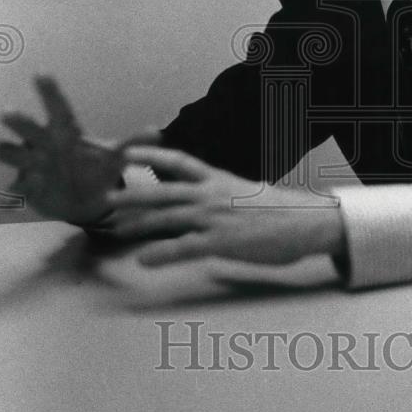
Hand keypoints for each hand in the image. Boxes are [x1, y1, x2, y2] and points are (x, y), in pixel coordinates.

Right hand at [0, 75, 158, 226]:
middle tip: (8, 112)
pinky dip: (13, 194)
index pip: (60, 111)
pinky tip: (5, 199)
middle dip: (21, 123)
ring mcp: (34, 168)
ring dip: (5, 152)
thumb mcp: (115, 159)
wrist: (82, 201)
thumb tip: (157, 132)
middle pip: (33, 132)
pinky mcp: (29, 190)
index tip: (41, 74)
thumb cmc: (95, 170)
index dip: (52, 94)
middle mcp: (47, 148)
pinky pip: (18, 191)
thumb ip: (133, 144)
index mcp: (68, 136)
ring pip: (17, 157)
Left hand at [97, 146, 345, 267]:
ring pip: (167, 218)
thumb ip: (221, 195)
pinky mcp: (220, 242)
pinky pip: (183, 247)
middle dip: (132, 194)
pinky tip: (144, 260)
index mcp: (218, 179)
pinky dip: (160, 254)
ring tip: (116, 230)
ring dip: (138, 224)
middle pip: (163, 191)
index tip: (127, 151)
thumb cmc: (279, 211)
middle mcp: (211, 194)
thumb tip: (207, 200)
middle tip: (106, 197)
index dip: (151, 154)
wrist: (305, 222)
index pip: (178, 161)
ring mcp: (214, 217)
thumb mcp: (245, 193)